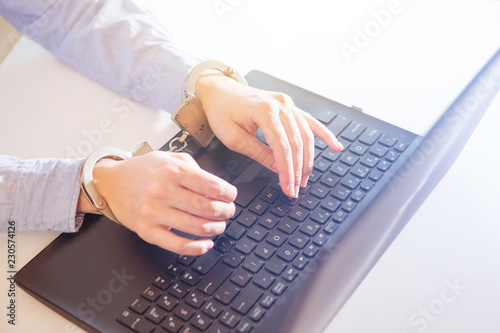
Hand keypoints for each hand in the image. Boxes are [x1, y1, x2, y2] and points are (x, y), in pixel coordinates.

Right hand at [77, 151, 236, 255]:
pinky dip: (196, 248)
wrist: (110, 183)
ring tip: (219, 225)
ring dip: (215, 228)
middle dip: (225, 212)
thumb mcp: (169, 158)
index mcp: (172, 170)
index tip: (231, 196)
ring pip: (196, 227)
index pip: (212, 186)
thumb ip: (194, 168)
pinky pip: (177, 244)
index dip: (228, 194)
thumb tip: (217, 187)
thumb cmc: (143, 170)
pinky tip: (206, 244)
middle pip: (207, 208)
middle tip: (228, 211)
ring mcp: (154, 212)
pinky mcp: (147, 231)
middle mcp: (163, 191)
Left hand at [196, 70, 342, 197]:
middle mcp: (280, 104)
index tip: (289, 188)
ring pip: (306, 135)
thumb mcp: (233, 137)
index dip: (287, 171)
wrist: (219, 90)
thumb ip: (259, 153)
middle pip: (297, 143)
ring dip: (309, 159)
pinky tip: (335, 146)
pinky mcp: (289, 106)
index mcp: (264, 111)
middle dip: (298, 169)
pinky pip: (310, 122)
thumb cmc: (222, 111)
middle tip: (296, 188)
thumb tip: (279, 168)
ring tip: (305, 178)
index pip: (282, 148)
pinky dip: (324, 135)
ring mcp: (287, 103)